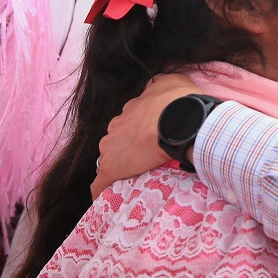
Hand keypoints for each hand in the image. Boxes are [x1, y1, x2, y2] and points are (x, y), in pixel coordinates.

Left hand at [91, 73, 199, 197]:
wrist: (178, 119)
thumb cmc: (178, 100)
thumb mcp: (171, 81)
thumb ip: (161, 84)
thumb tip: (160, 85)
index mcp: (131, 110)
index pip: (128, 122)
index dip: (138, 131)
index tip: (148, 137)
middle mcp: (116, 127)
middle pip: (115, 140)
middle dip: (125, 147)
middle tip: (144, 156)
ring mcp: (111, 149)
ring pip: (108, 159)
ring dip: (117, 165)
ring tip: (132, 176)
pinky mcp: (110, 169)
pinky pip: (100, 183)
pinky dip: (102, 188)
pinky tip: (105, 195)